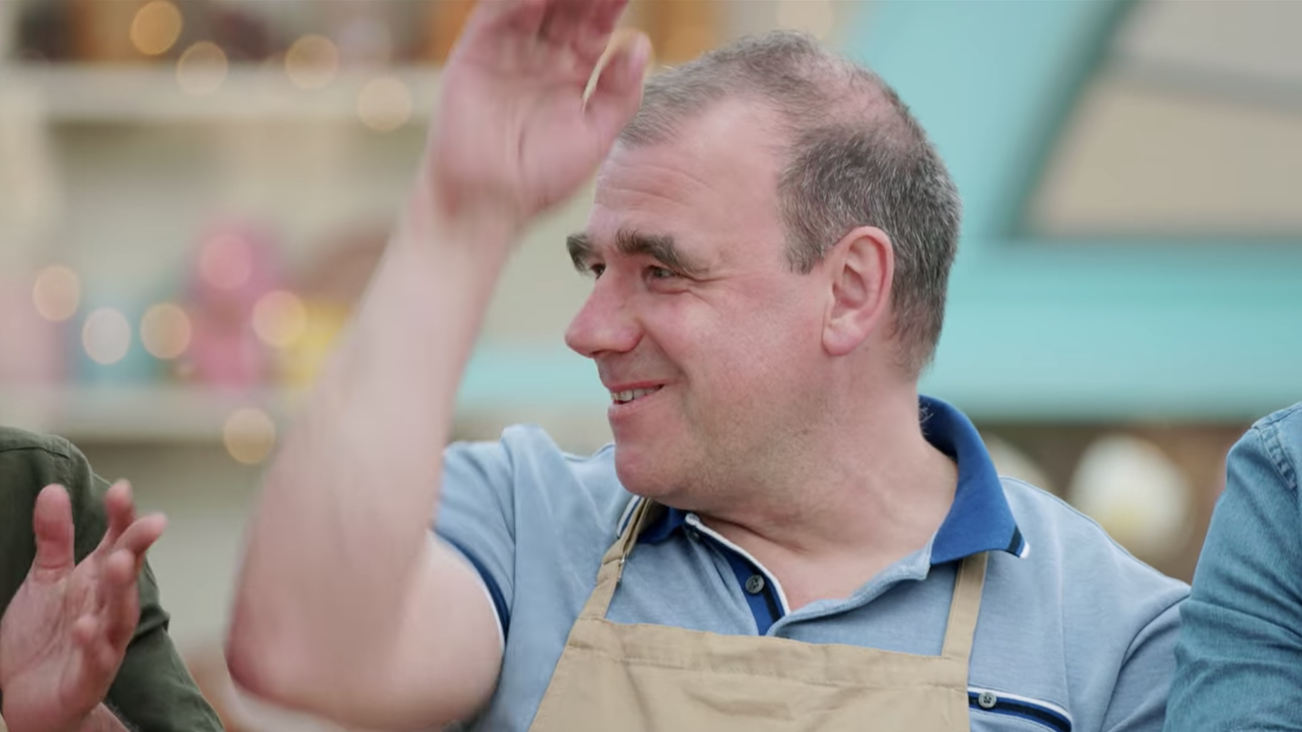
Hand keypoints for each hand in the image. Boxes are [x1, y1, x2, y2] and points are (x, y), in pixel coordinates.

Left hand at [0, 482, 166, 731]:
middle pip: (127, 575)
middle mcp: (107, 608)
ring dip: (122, 591)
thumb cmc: (46, 637)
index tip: (123, 490)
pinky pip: (95, 661)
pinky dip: (94, 645)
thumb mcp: (46, 579)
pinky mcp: (87, 679)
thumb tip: (53, 489)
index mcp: (99, 581)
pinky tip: (86, 626)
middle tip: (148, 524)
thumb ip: (54, 537)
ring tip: (118, 563)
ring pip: (120, 615)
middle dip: (137, 549)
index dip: (123, 518)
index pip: (120, 543)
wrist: (29, 698)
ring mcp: (102, 644)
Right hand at [425, 0, 649, 228]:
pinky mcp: (475, 52)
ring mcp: (508, 48)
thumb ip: (619, 94)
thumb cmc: (540, 179)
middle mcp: (543, 52)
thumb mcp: (594, 137)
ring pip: (535, 2)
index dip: (613, 2)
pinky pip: (496, 15)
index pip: (598, 20)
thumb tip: (641, 45)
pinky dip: (517, 3)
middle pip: (569, 4)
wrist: (488, 203)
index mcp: (574, 68)